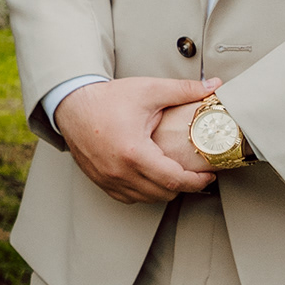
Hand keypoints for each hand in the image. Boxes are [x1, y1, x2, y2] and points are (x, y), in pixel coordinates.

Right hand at [57, 76, 218, 204]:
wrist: (71, 104)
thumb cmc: (106, 99)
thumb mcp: (148, 90)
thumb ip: (183, 90)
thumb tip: (213, 86)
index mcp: (134, 152)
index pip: (175, 180)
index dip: (197, 181)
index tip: (208, 175)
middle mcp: (119, 171)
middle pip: (164, 193)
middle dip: (184, 186)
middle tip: (195, 173)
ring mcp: (108, 178)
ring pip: (146, 198)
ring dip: (164, 190)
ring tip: (173, 174)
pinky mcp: (100, 180)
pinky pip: (128, 197)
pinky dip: (143, 192)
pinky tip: (150, 178)